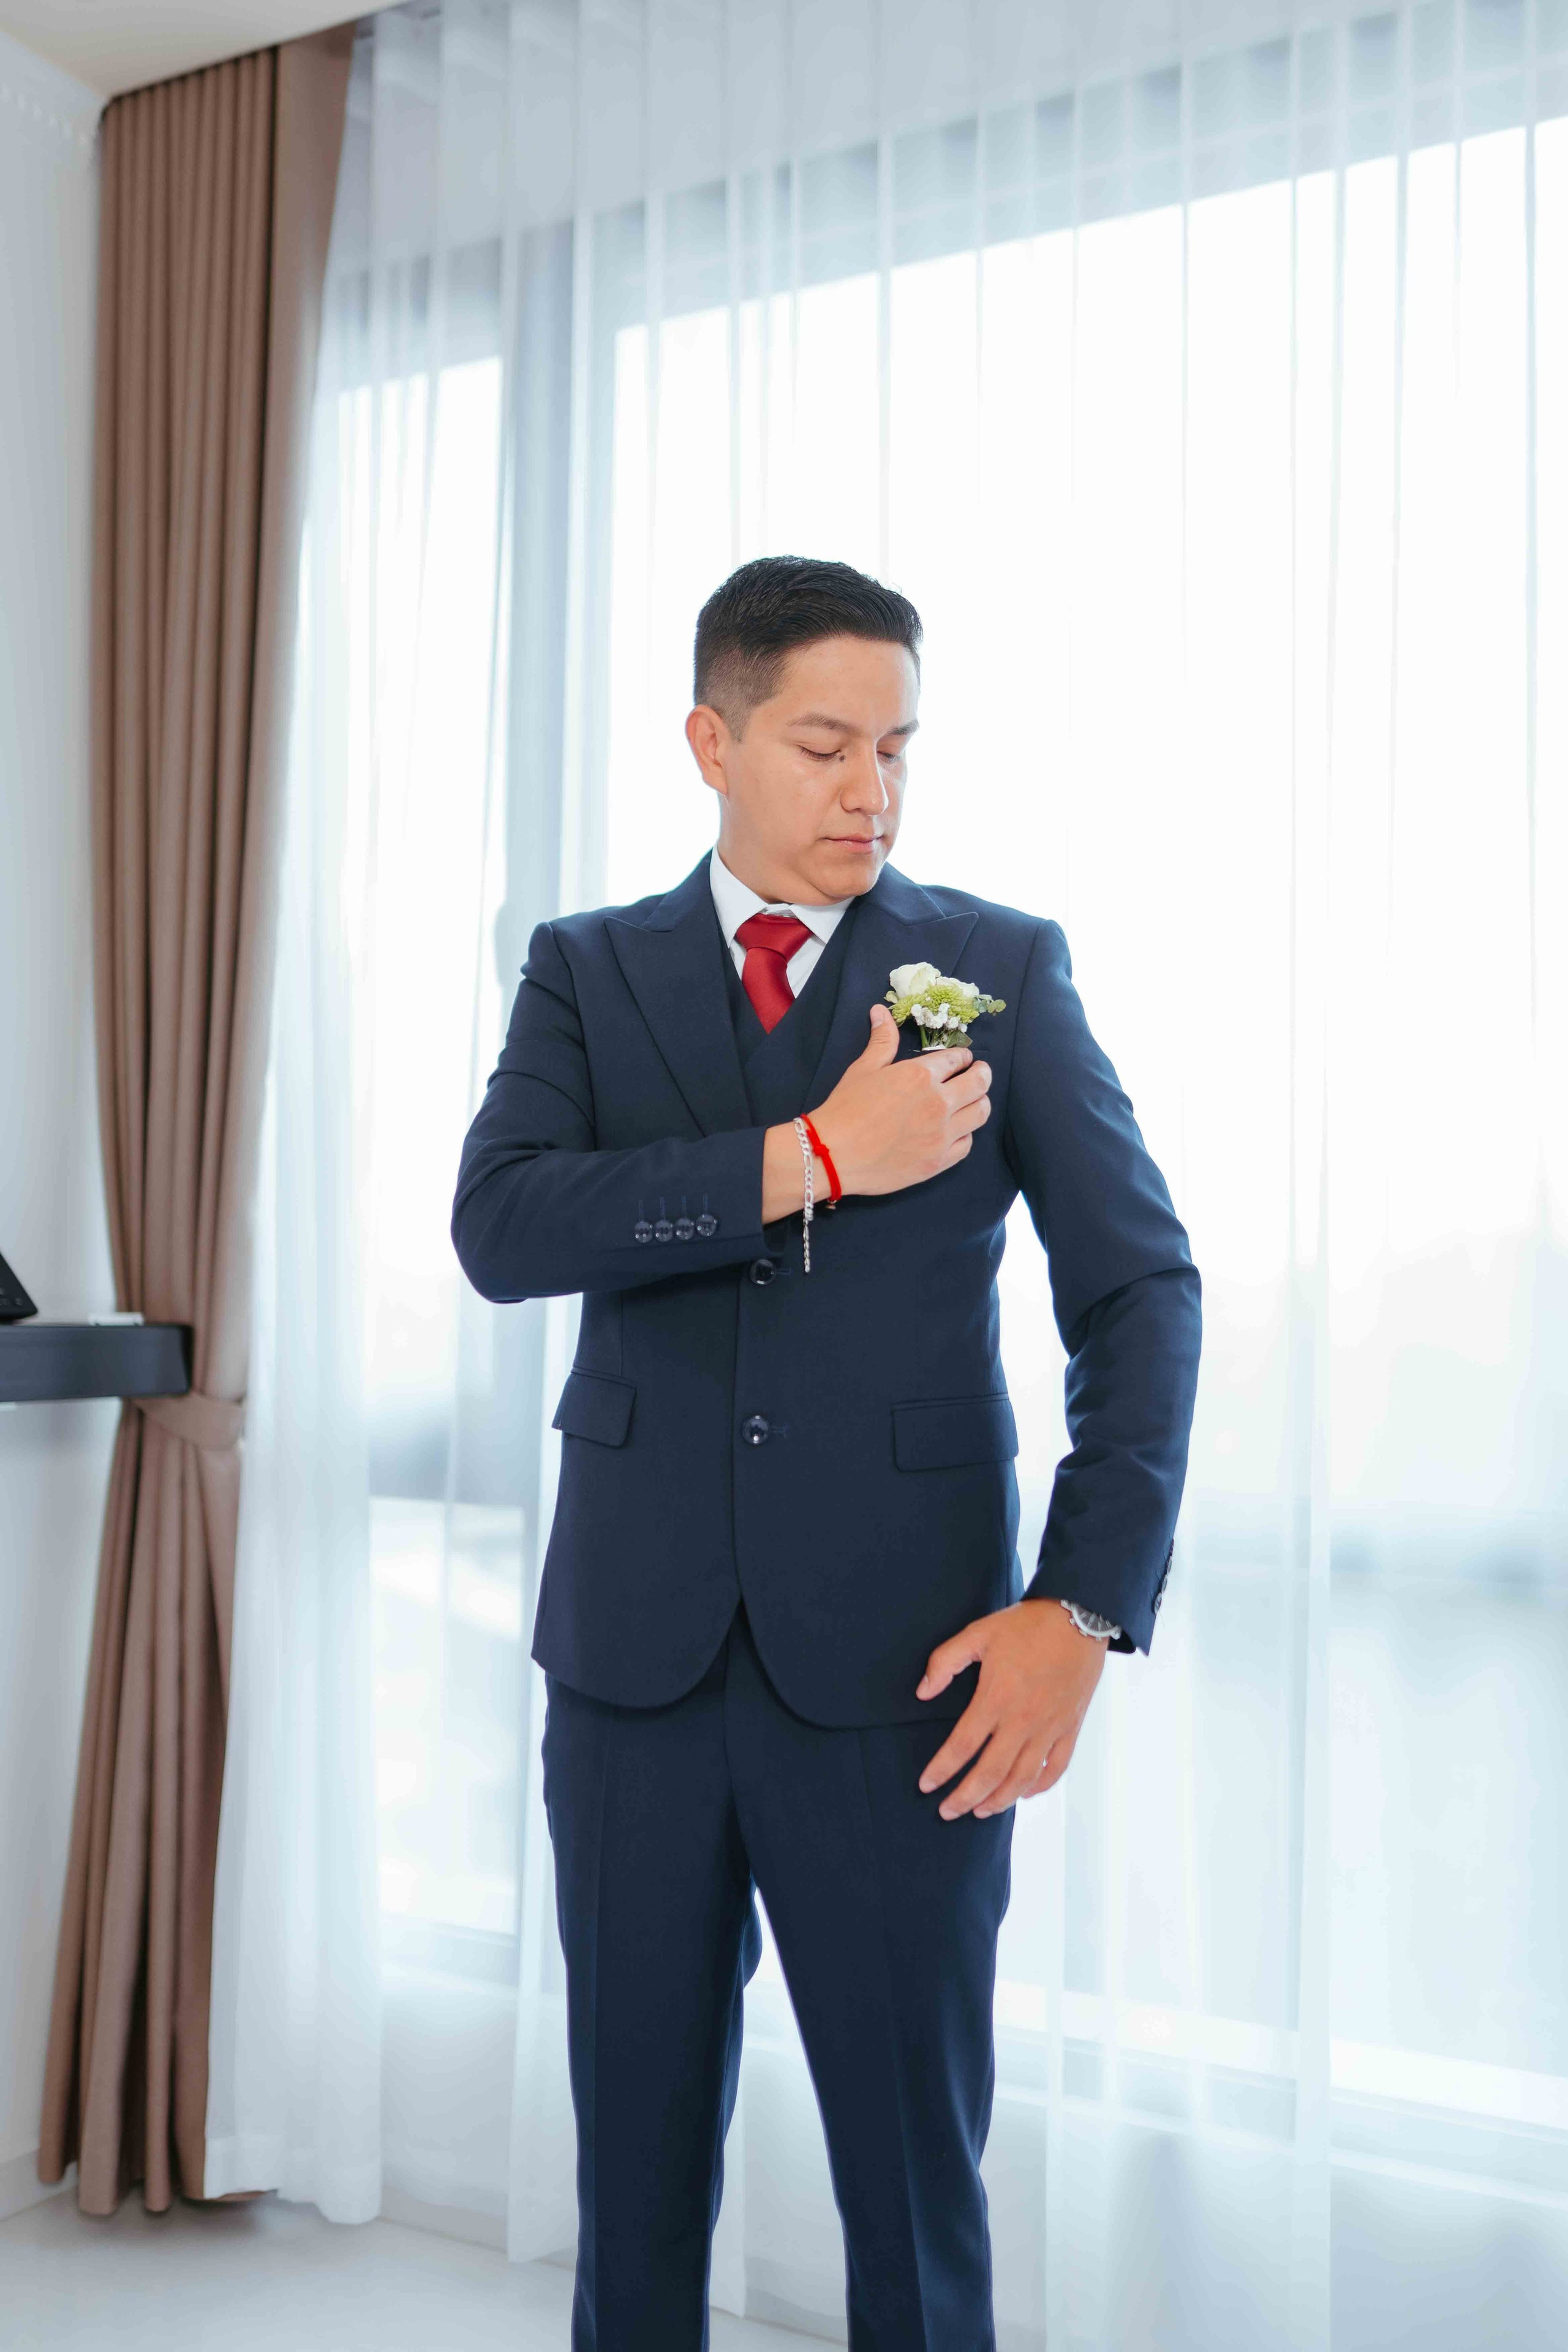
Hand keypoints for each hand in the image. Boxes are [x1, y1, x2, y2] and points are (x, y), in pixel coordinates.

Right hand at [810, 1004, 991, 1196]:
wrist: (833, 1154)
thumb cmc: (845, 1109)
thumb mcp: (864, 1069)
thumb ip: (882, 1040)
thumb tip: (881, 1011)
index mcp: (921, 1075)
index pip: (956, 1059)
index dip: (963, 1056)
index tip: (963, 1058)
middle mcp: (938, 1103)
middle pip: (979, 1083)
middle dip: (982, 1074)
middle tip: (979, 1073)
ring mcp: (941, 1134)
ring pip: (980, 1113)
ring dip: (980, 1102)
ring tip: (974, 1100)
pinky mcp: (938, 1161)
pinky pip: (967, 1144)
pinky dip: (966, 1134)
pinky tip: (958, 1130)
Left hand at [916, 1598, 1106, 1818]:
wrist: (1078, 1617)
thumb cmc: (1026, 1625)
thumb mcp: (978, 1633)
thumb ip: (945, 1662)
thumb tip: (922, 1692)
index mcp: (996, 1698)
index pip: (962, 1746)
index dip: (941, 1770)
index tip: (925, 1785)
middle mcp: (1023, 1720)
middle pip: (990, 1773)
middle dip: (965, 1798)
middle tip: (947, 1812)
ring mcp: (1050, 1727)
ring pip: (1022, 1779)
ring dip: (999, 1800)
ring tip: (980, 1811)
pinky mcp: (1070, 1727)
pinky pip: (1056, 1768)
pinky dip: (1039, 1786)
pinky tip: (1023, 1794)